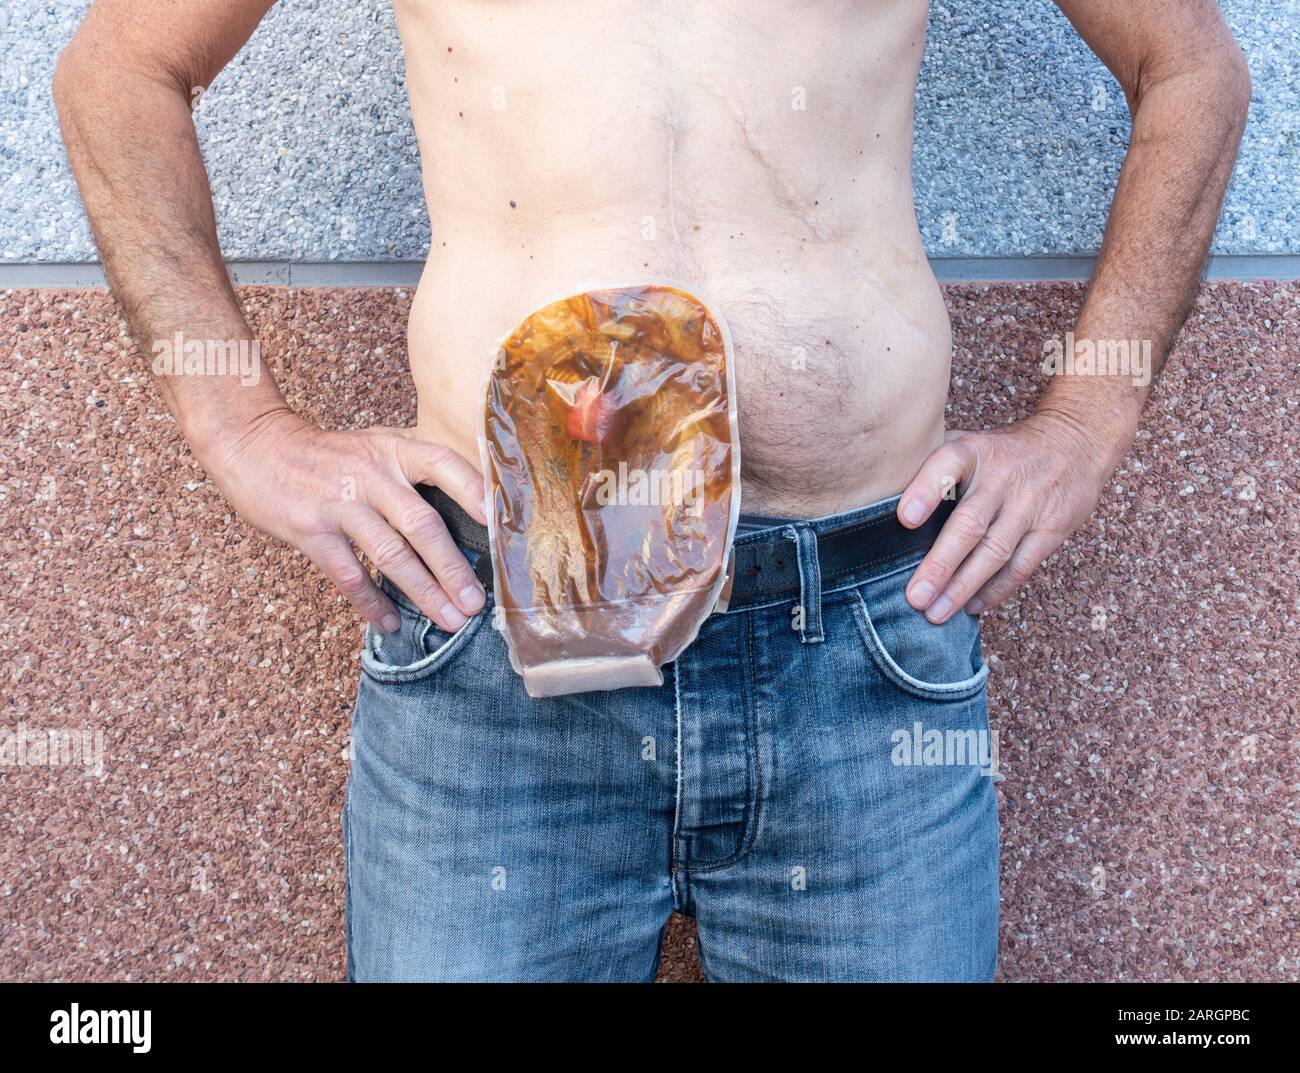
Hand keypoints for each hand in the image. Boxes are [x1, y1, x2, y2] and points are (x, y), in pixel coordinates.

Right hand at [202, 408, 487, 633]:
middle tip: (476, 603)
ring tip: (449, 619)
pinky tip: (390, 622)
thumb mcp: (377, 444)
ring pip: (390, 553)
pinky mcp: (310, 529)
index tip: (500, 527)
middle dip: (452, 568)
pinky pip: (348, 573)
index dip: (475, 493)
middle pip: (422, 523)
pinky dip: (371, 602)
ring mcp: (340, 502)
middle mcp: (372, 473)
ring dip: (423, 591)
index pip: (445, 465)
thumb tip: (474, 503)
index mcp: (394, 449)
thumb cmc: (330, 454)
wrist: (255, 445)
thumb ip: (416, 468)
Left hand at [896, 412, 1130, 622]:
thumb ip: (931, 467)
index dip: (925, 491)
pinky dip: (996, 589)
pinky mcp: (1053, 527)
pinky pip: (1021, 565)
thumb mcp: (968, 443)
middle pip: (969, 524)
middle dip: (940, 565)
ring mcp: (1030, 503)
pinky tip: (972, 607)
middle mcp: (1002, 476)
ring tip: (936, 613)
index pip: (947, 465)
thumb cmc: (1001, 452)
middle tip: (914, 597)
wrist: (1075, 441)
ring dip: (963, 587)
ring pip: (995, 551)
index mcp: (974, 451)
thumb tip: (877, 500)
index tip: (904, 519)